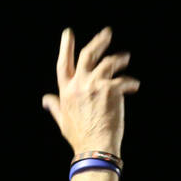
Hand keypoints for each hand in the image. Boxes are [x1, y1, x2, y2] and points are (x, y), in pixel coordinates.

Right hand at [41, 26, 138, 157]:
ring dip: (119, 59)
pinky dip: (130, 82)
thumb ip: (55, 107)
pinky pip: (124, 79)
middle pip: (89, 54)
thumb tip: (46, 100)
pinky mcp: (111, 90)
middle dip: (99, 41)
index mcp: (66, 91)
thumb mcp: (63, 121)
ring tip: (125, 59)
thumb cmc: (80, 138)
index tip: (68, 33)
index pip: (63, 63)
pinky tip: (134, 86)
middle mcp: (79, 84)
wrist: (95, 147)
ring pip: (109, 62)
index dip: (66, 46)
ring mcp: (95, 85)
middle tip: (107, 33)